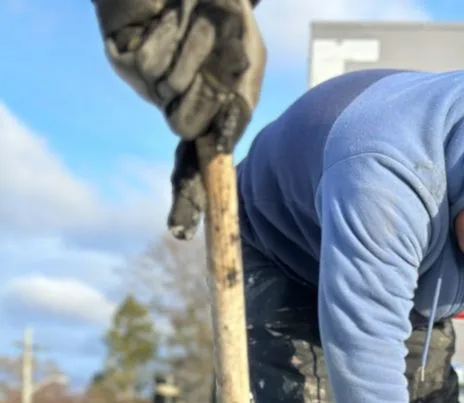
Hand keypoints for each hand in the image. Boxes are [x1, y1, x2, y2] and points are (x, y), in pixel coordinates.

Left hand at [93, 0, 265, 238]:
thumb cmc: (226, 14)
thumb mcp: (247, 59)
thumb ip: (238, 104)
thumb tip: (218, 144)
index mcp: (209, 116)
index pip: (198, 170)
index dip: (190, 199)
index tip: (182, 230)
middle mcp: (178, 106)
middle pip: (187, 124)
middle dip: (205, 92)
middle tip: (213, 53)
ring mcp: (150, 86)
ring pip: (169, 89)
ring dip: (191, 52)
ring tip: (195, 25)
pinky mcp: (126, 61)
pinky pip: (149, 64)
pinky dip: (168, 38)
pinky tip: (172, 19)